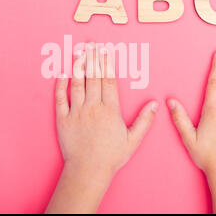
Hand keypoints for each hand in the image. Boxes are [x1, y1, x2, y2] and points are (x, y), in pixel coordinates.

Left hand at [46, 43, 157, 212]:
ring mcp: (76, 112)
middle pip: (93, 77)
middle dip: (93, 58)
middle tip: (92, 44)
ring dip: (78, 66)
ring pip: (77, 84)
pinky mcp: (63, 119)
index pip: (108, 80)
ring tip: (79, 52)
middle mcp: (93, 107)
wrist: (88, 171)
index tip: (106, 50)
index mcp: (110, 110)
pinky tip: (62, 73)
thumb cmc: (111, 156)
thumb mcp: (133, 140)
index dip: (107, 63)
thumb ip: (144, 120)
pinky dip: (60, 85)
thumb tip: (154, 104)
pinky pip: (60, 98)